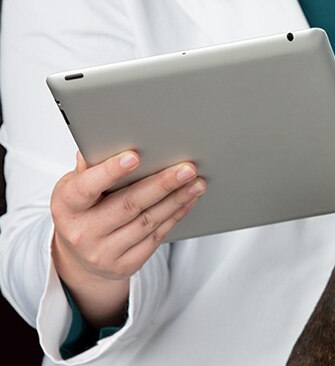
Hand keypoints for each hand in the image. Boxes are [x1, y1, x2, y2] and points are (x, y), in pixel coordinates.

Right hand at [50, 151, 205, 326]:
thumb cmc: (81, 212)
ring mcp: (104, 252)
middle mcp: (83, 232)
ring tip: (196, 182)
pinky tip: (187, 201)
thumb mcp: (74, 188)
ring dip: (176, 199)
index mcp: (66, 206)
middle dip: (162, 184)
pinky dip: (175, 216)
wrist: (80, 259)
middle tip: (186, 168)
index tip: (135, 156)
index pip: (87, 187)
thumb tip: (100, 143)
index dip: (111, 171)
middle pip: (129, 204)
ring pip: (147, 221)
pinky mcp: (126, 264)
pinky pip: (156, 237)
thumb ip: (89, 168)